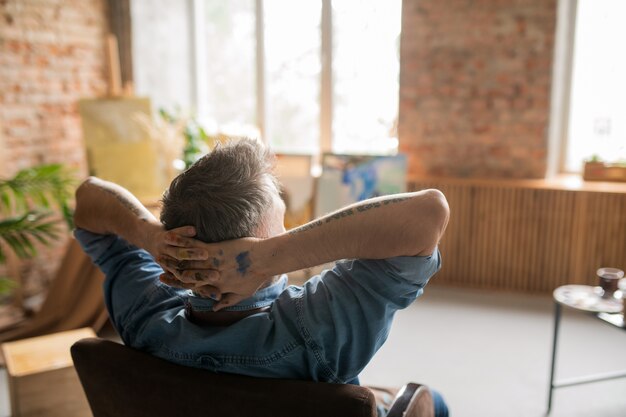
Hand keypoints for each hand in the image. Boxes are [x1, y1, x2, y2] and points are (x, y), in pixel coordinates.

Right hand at [156, 230, 272, 310]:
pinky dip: (183, 244)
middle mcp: (211, 277)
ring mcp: (212, 264)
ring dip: (173, 259)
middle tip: (159, 268)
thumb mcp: (243, 293)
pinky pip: (195, 248)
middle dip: (171, 272)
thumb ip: (228, 300)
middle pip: (186, 276)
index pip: (193, 287)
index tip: (167, 281)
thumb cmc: (257, 276)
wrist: (266, 259)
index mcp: (217, 287)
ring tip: (161, 254)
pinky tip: (173, 240)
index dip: (178, 284)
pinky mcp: (215, 250)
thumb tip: (215, 308)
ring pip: (187, 263)